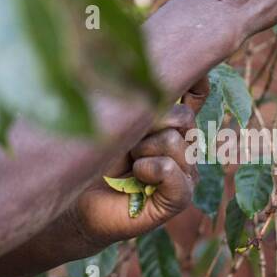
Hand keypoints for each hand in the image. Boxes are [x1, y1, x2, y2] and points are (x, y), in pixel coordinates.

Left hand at [70, 84, 208, 245]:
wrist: (80, 201)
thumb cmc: (95, 157)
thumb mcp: (118, 122)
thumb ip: (141, 102)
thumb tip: (154, 80)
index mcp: (173, 124)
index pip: (197, 94)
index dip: (196, 82)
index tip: (190, 74)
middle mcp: (186, 146)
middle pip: (182, 116)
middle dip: (148, 123)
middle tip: (127, 142)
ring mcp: (187, 173)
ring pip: (174, 141)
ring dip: (142, 149)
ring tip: (129, 164)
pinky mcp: (179, 198)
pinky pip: (172, 170)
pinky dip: (150, 169)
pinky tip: (136, 177)